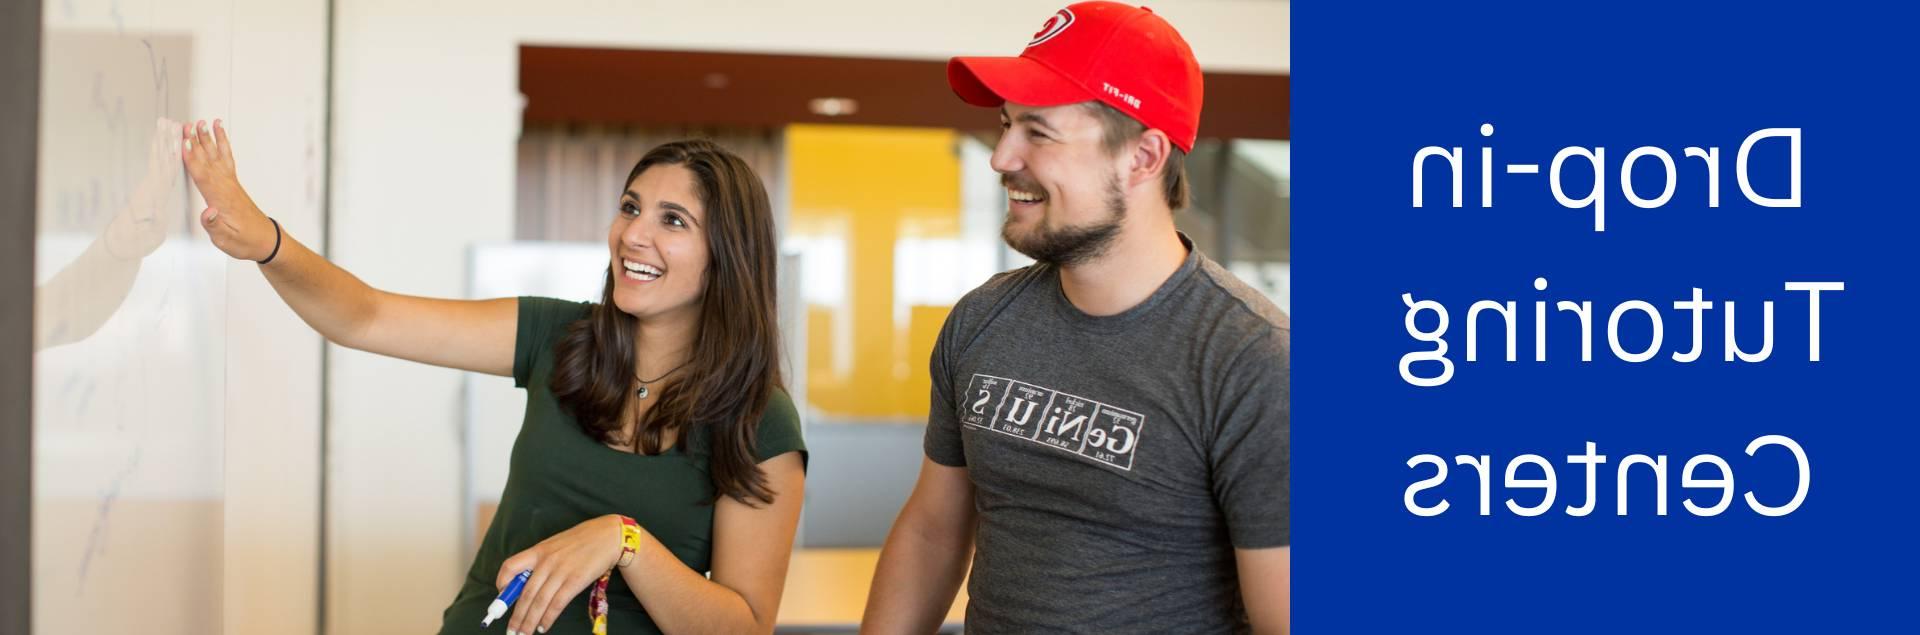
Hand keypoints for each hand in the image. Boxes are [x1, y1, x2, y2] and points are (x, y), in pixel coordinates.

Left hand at [105, 117, 184, 259]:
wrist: (120, 246)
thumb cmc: (135, 243)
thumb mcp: (147, 236)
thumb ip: (152, 225)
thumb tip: (152, 218)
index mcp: (153, 195)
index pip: (164, 169)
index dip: (170, 153)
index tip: (175, 137)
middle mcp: (150, 187)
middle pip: (160, 158)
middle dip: (166, 140)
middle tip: (170, 121)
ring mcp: (149, 187)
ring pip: (159, 160)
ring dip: (164, 142)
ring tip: (167, 125)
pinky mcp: (149, 190)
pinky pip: (158, 167)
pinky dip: (163, 154)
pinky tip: (166, 146)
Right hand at [180, 118, 274, 260]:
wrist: (266, 241)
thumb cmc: (245, 241)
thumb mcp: (226, 240)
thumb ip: (214, 226)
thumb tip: (207, 212)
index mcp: (221, 200)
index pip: (203, 177)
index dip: (192, 160)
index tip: (183, 143)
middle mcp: (227, 187)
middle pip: (208, 161)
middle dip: (197, 143)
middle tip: (187, 125)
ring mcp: (231, 183)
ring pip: (217, 157)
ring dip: (209, 139)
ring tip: (202, 122)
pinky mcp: (233, 183)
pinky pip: (227, 159)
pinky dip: (223, 144)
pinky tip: (219, 132)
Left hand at [496, 514, 625, 634]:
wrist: (609, 536)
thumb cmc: (582, 541)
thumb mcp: (556, 545)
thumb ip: (541, 561)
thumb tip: (527, 584)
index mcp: (538, 550)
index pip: (510, 566)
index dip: (502, 583)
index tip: (501, 597)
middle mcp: (547, 561)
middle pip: (525, 593)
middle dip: (517, 616)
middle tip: (511, 631)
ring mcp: (561, 571)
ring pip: (539, 602)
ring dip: (529, 621)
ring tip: (523, 634)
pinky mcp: (575, 581)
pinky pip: (557, 604)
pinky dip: (548, 618)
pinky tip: (543, 627)